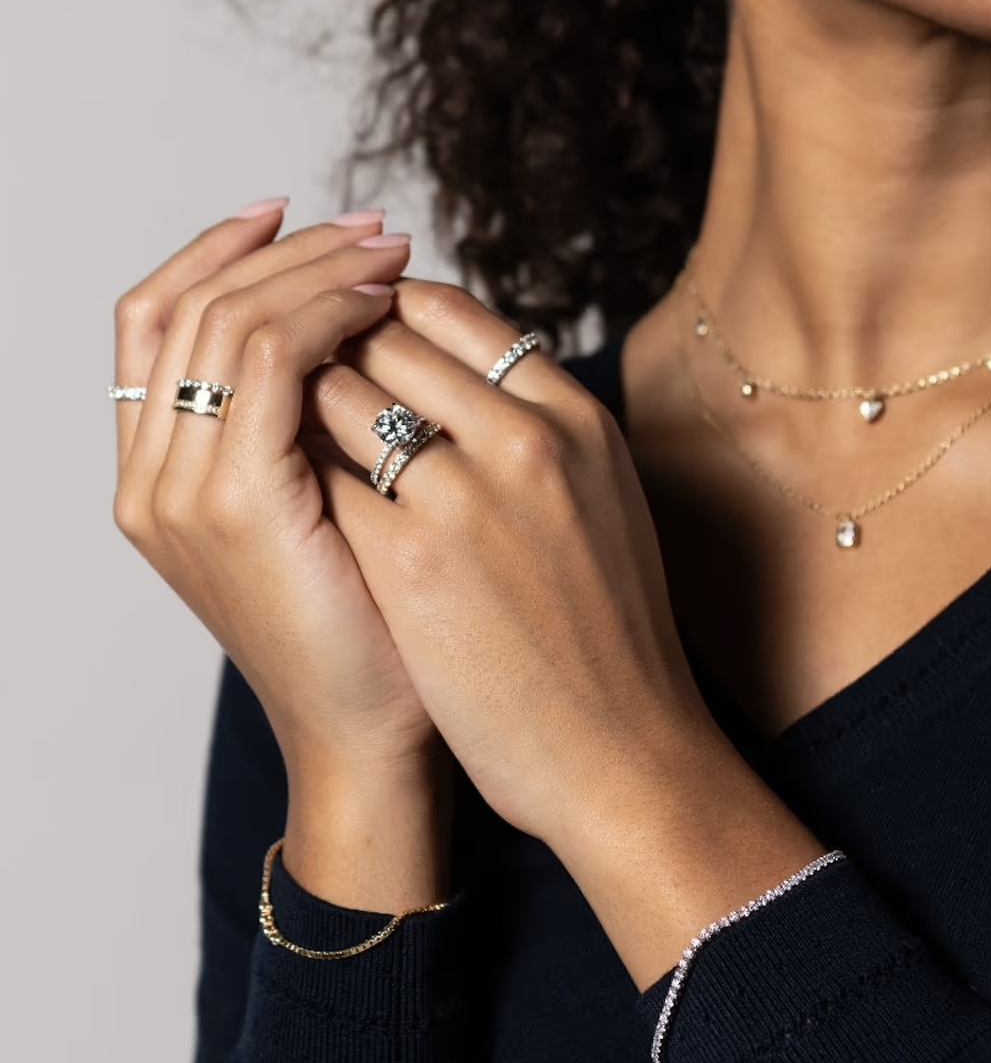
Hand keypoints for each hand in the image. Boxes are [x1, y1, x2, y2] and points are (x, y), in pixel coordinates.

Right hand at [112, 207, 443, 812]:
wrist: (371, 738)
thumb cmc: (370, 629)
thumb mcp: (323, 508)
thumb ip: (305, 427)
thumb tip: (354, 319)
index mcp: (155, 478)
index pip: (151, 323)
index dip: (214, 252)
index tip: (294, 214)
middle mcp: (148, 481)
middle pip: (188, 305)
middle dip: (284, 249)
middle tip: (370, 228)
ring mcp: (179, 494)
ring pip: (225, 321)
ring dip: (313, 270)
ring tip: (389, 251)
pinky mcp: (234, 505)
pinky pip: (266, 365)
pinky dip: (325, 316)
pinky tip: (384, 303)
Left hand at [306, 279, 826, 983]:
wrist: (622, 751)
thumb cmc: (611, 634)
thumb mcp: (602, 497)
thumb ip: (540, 427)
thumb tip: (463, 380)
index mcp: (575, 415)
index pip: (451, 311)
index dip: (387, 316)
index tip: (359, 343)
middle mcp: (525, 436)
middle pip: (388, 339)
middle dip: (336, 354)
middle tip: (308, 386)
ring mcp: (466, 495)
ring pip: (340, 396)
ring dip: (308, 411)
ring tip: (296, 444)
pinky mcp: (409, 561)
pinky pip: (322, 478)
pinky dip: (301, 481)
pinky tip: (299, 509)